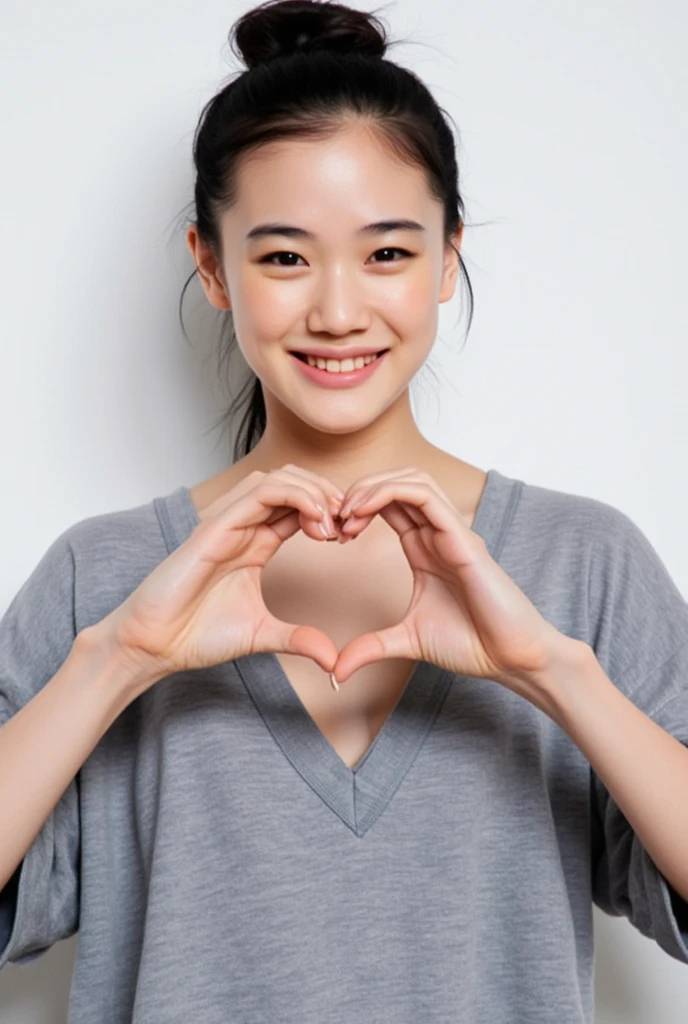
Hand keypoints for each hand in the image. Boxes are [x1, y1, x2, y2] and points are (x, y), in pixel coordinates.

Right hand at [95, 465, 344, 684]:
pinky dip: (294, 496)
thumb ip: (298, 640)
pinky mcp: (213, 527)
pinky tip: (316, 520)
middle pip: (291, 482)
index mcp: (254, 542)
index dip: (329, 510)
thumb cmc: (195, 635)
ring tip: (333, 522)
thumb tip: (333, 661)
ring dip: (313, 490)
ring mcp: (226, 522)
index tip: (350, 534)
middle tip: (350, 522)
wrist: (152, 644)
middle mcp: (241, 525)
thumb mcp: (262, 635)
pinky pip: (258, 493)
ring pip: (277, 479)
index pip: (297, 506)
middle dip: (327, 493)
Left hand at [331, 467, 573, 695]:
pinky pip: (426, 498)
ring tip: (346, 511)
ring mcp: (452, 532)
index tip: (331, 532)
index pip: (389, 505)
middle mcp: (438, 534)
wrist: (511, 658)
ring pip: (412, 480)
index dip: (356, 507)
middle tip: (332, 517)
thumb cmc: (472, 644)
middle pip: (398, 483)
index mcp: (425, 549)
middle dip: (360, 490)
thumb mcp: (406, 641)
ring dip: (372, 486)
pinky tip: (362, 512)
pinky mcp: (463, 539)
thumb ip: (371, 648)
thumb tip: (336, 670)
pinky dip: (389, 493)